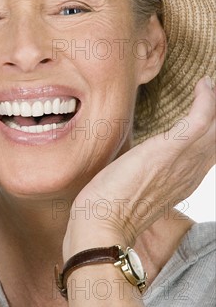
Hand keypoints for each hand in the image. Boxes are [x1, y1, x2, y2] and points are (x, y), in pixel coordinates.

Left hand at [63, 76, 215, 259]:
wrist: (102, 222)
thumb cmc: (110, 207)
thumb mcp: (136, 188)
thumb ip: (145, 174)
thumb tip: (136, 161)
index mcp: (184, 182)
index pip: (210, 153)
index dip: (213, 133)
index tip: (207, 112)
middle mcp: (191, 172)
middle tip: (212, 95)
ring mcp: (184, 161)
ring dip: (215, 104)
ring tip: (209, 86)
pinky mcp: (170, 149)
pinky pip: (201, 119)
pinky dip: (206, 100)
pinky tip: (203, 84)